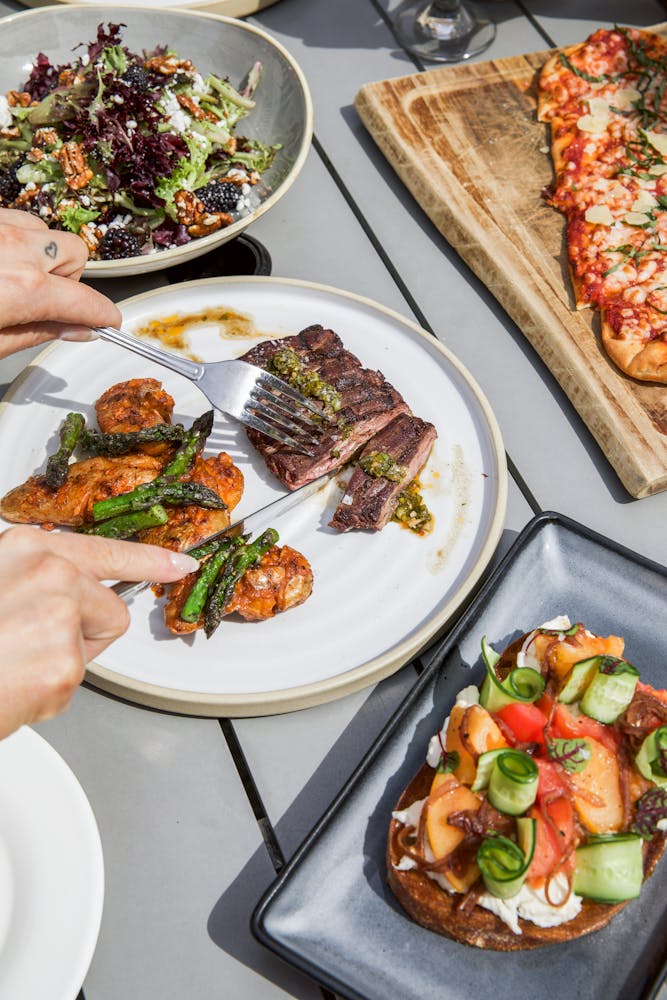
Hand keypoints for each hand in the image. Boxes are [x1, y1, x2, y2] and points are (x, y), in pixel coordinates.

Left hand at [0, 208, 120, 358]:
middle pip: (75, 253)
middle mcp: (13, 246)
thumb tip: (75, 328)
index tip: (107, 322)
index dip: (102, 316)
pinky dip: (14, 239)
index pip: (86, 302)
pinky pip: (14, 218)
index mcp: (21, 287)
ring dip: (38, 253)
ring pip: (44, 231)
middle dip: (67, 278)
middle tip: (41, 301)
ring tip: (11, 277)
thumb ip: (38, 333)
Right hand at [0, 527, 197, 738]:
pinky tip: (12, 684)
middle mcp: (47, 570)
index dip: (149, 558)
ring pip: (93, 646)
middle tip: (24, 645)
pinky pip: (76, 680)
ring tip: (13, 663)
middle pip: (107, 607)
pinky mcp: (65, 662)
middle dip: (80, 632)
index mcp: (24, 548)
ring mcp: (59, 613)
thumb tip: (67, 589)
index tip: (181, 561)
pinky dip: (46, 693)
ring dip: (62, 662)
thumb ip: (31, 581)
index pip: (102, 549)